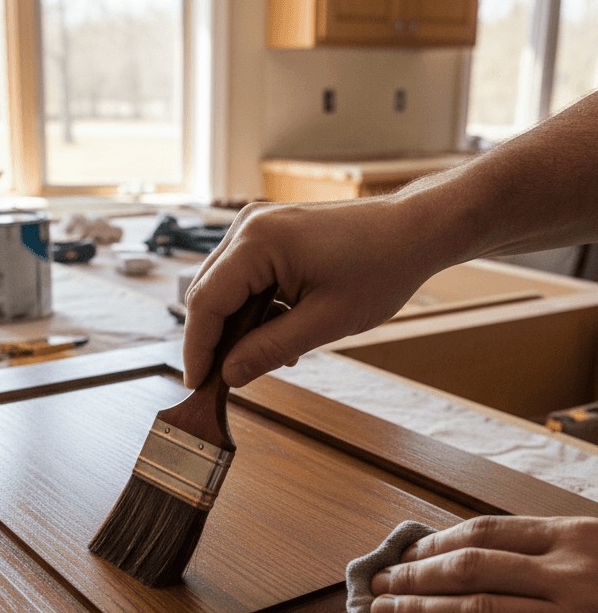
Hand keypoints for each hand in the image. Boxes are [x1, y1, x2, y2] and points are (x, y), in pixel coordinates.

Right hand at [181, 198, 444, 388]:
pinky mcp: (270, 234)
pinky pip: (245, 279)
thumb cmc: (381, 268)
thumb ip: (269, 349)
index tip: (196, 385)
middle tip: (220, 382)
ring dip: (238, 328)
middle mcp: (249, 226)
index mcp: (258, 241)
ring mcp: (258, 227)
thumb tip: (229, 375)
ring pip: (225, 289)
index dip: (197, 348)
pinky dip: (254, 311)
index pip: (206, 302)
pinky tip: (279, 335)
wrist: (416, 230)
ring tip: (264, 359)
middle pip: (208, 294)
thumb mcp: (325, 322)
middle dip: (214, 341)